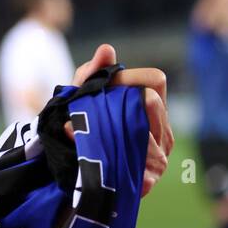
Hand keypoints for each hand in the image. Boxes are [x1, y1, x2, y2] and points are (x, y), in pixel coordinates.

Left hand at [67, 44, 172, 197]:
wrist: (66, 170)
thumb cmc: (77, 128)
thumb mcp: (78, 99)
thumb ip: (89, 74)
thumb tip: (107, 49)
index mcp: (150, 105)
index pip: (155, 79)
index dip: (130, 78)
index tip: (103, 87)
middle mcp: (161, 128)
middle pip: (152, 102)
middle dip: (121, 105)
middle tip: (91, 114)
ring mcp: (160, 155)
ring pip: (147, 133)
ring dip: (115, 133)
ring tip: (89, 138)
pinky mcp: (149, 178)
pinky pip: (144, 167)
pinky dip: (122, 164)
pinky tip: (108, 166)